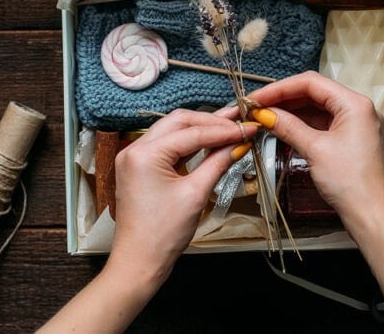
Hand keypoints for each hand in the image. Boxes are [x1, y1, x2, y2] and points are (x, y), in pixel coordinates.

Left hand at [40, 109, 258, 333]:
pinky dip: (189, 144)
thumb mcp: (196, 194)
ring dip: (201, 129)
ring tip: (229, 127)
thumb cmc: (164, 233)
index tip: (249, 127)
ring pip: (173, 131)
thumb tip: (239, 143)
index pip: (192, 132)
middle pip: (179, 122)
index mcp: (145, 153)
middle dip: (211, 122)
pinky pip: (167, 146)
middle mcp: (135, 148)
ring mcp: (135, 157)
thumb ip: (218, 162)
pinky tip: (211, 142)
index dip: (224, 130)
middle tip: (239, 123)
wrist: (139, 262)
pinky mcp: (140, 168)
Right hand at [246, 71, 383, 237]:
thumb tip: (265, 114)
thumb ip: (288, 127)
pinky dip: (301, 124)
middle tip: (256, 106)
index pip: (311, 83)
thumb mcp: (315, 150)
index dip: (280, 88)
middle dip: (284, 98)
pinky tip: (282, 126)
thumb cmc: (351, 182)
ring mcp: (354, 124)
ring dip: (291, 111)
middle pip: (314, 93)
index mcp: (355, 103)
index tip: (256, 98)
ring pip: (317, 108)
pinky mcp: (349, 139)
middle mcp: (357, 108)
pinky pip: (322, 123)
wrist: (371, 215)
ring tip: (264, 116)